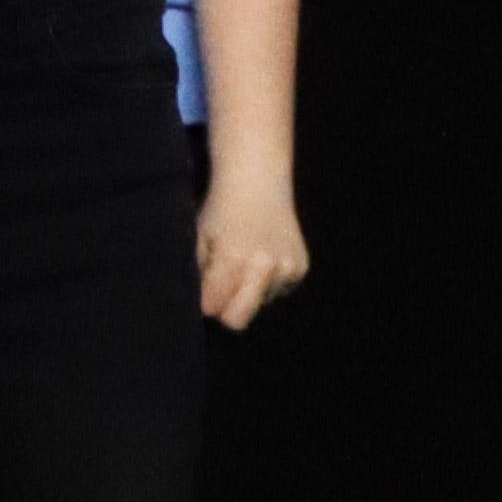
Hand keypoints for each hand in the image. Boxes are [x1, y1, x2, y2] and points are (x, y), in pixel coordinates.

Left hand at [198, 174, 309, 329]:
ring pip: (259, 304)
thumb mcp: (200, 240)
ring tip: (247, 260)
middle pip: (238, 320)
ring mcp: (286, 268)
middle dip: (226, 310)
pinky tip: (264, 257)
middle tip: (222, 289)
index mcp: (233, 259)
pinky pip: (278, 291)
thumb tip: (203, 308)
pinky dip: (269, 281)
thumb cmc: (222, 209)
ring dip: (250, 291)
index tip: (205, 293)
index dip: (206, 303)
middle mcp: (263, 267)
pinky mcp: (300, 268)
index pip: (214, 309)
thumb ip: (200, 276)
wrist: (259, 181)